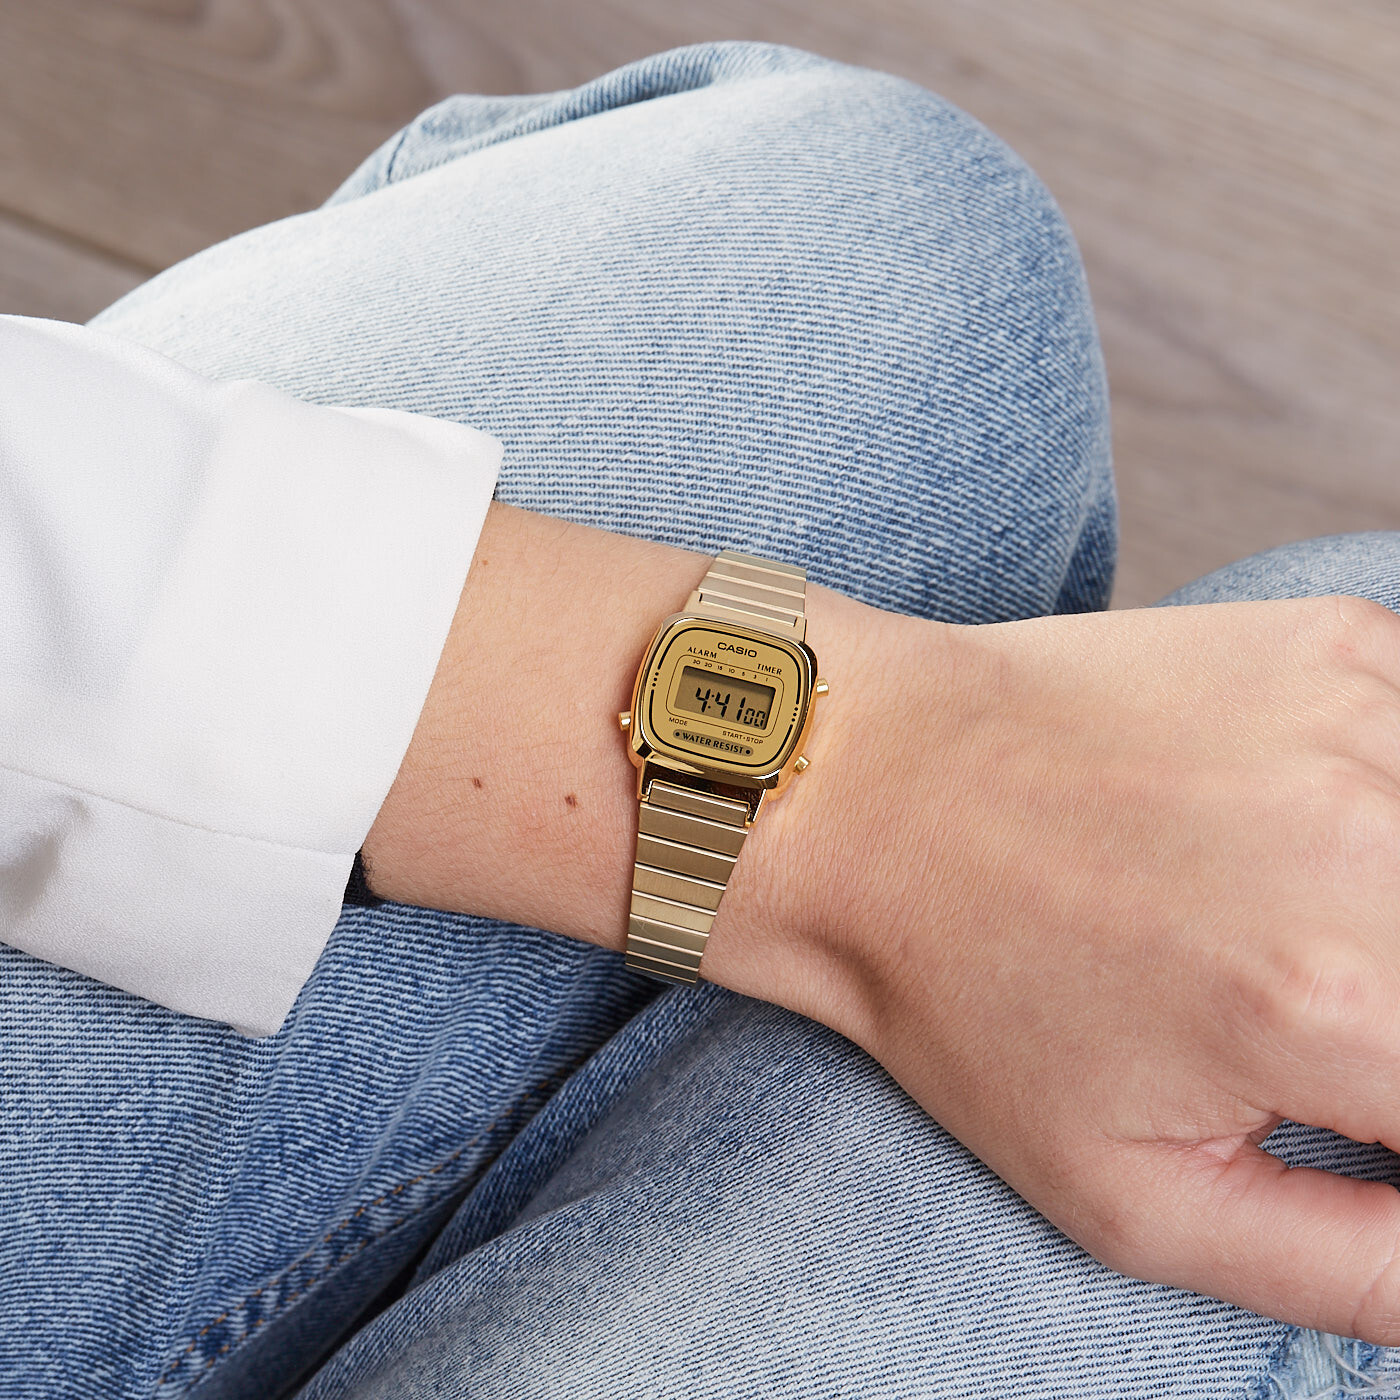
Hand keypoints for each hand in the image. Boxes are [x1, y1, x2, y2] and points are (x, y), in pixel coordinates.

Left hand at [761, 594, 1399, 1342]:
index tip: (1348, 1097)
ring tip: (1274, 919)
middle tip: (1295, 1006)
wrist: (868, 792)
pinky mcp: (1331, 646)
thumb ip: (1350, 1267)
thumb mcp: (1128, 1194)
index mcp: (1337, 1006)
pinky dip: (1392, 801)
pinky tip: (1284, 822)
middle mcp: (1368, 846)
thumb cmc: (965, 990)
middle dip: (1399, 1016)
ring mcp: (1355, 722)